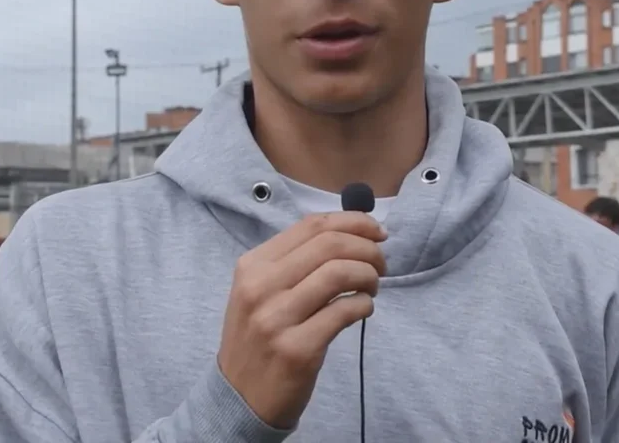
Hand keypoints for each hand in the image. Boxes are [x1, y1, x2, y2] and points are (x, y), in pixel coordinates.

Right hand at [217, 212, 387, 429]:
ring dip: (369, 275)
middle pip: (330, 244)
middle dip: (367, 248)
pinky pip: (344, 312)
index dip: (353, 222)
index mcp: (253, 264)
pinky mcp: (297, 350)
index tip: (377, 231)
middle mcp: (261, 286)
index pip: (312, 225)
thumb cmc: (258, 335)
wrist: (238, 397)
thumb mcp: (260, 290)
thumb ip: (295, 260)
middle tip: (380, 264)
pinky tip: (363, 309)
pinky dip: (364, 305)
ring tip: (372, 286)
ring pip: (339, 273)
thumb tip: (352, 233)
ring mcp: (277, 319)